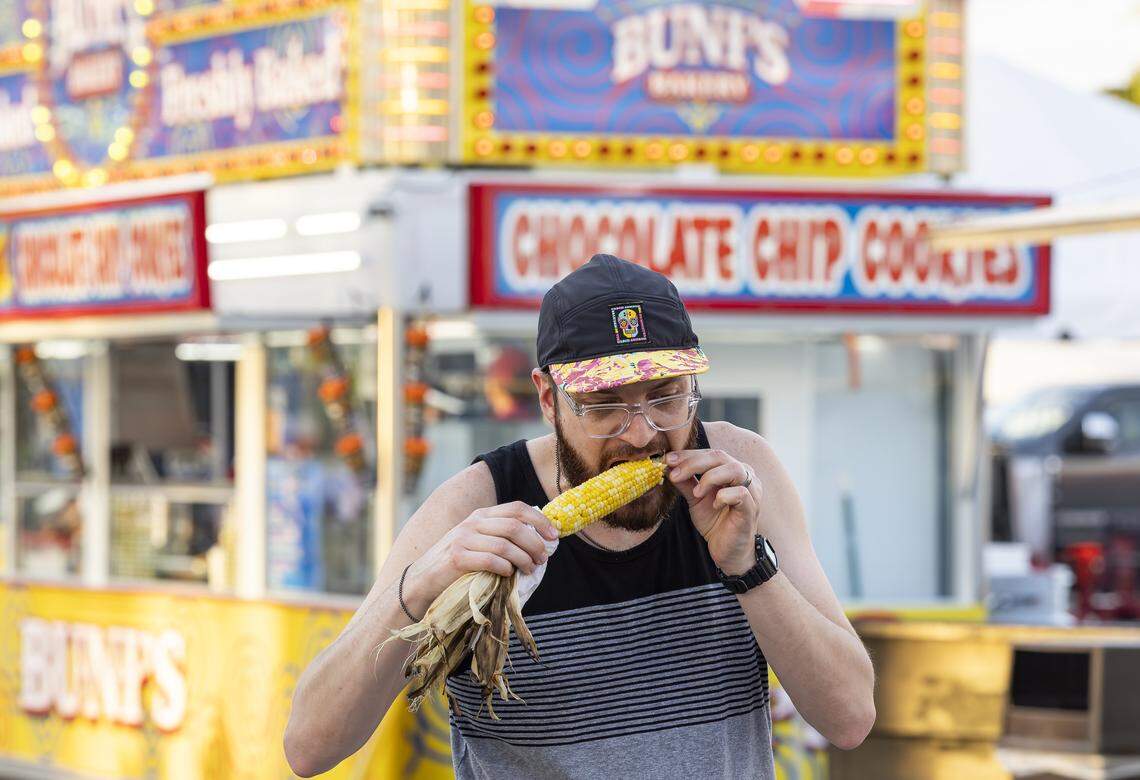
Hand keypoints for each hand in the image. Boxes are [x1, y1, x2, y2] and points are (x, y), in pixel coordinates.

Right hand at [406, 502, 558, 608]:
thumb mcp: (478, 541)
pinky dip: (505, 568)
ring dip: (524, 559)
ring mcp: (463, 539)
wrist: (423, 579)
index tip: (554, 536)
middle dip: (535, 543)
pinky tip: (509, 574)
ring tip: (531, 569)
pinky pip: (490, 560)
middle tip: (544, 558)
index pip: (516, 508)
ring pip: (505, 545)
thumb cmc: (458, 564)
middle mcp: (473, 523)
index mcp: (481, 515)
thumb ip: (500, 536)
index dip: (539, 520)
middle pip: (514, 526)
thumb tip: (538, 541)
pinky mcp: (457, 558)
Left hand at [666, 449, 761, 575]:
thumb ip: (685, 482)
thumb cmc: (715, 522)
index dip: (688, 455)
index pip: (709, 454)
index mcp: (731, 470)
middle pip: (720, 456)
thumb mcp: (695, 499)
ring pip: (734, 469)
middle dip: (693, 463)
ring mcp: (751, 491)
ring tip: (696, 492)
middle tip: (674, 473)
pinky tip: (715, 505)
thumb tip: (668, 466)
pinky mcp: (752, 508)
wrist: (728, 552)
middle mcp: (745, 476)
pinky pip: (740, 493)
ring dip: (709, 477)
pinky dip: (724, 496)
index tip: (668, 459)